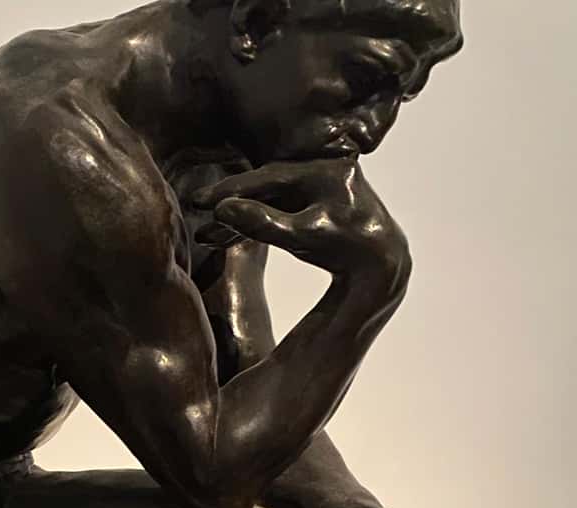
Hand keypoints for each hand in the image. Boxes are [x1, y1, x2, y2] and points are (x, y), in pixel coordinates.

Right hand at [191, 159, 409, 286]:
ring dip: (238, 218)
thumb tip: (223, 210)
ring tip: (206, 235)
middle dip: (230, 201)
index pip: (268, 177)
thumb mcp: (304, 236)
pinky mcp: (310, 203)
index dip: (232, 189)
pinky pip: (276, 210)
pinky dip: (253, 224)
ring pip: (267, 200)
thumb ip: (264, 222)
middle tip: (196, 207)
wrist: (380, 267)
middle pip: (264, 186)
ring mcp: (315, 187)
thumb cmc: (348, 250)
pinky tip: (225, 238)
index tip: (202, 200)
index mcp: (324, 170)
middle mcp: (320, 171)